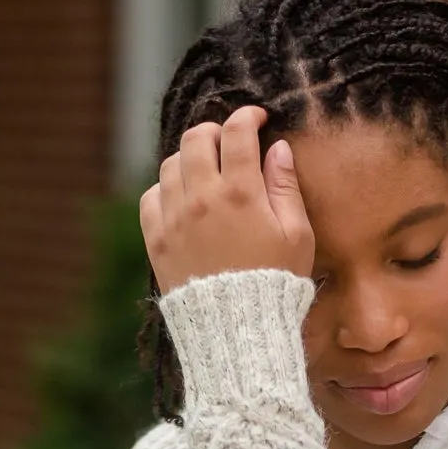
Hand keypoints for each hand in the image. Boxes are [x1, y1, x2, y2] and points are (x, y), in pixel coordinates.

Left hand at [140, 105, 314, 294]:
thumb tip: (277, 148)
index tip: (257, 119)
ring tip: (204, 171)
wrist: (237, 332)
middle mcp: (202, 199)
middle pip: (196, 139)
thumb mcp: (297, 237)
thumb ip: (286, 187)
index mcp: (240, 193)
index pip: (237, 132)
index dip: (247, 116)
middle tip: (227, 141)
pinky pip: (150, 197)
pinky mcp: (157, 241)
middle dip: (213, 131)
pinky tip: (181, 199)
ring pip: (171, 164)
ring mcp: (175, 219)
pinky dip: (164, 190)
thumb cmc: (276, 285)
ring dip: (188, 158)